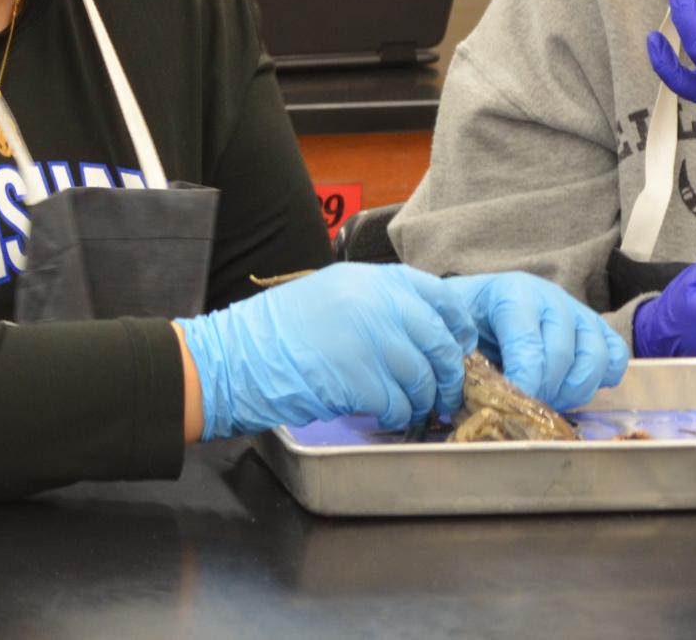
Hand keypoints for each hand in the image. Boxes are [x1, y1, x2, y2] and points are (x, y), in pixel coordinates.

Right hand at [177, 263, 477, 439]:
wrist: (236, 357)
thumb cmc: (280, 333)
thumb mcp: (333, 296)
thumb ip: (378, 304)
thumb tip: (425, 331)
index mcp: (371, 279)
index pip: (439, 296)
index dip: (456, 326)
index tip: (459, 346)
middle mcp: (375, 302)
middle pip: (438, 341)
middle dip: (447, 374)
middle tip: (444, 393)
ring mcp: (367, 337)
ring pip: (422, 376)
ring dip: (422, 399)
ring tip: (411, 409)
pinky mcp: (357, 376)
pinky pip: (397, 402)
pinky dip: (397, 415)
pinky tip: (386, 416)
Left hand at [445, 272, 627, 408]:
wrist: (484, 301)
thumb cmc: (470, 319)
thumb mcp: (456, 331)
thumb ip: (461, 357)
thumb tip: (466, 397)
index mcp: (513, 293)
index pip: (528, 342)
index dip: (523, 380)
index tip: (512, 403)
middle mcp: (551, 298)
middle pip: (562, 354)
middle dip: (544, 391)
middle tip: (527, 408)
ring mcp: (579, 311)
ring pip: (595, 357)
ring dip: (573, 390)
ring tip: (549, 402)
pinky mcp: (598, 327)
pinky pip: (616, 356)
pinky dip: (601, 379)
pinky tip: (573, 387)